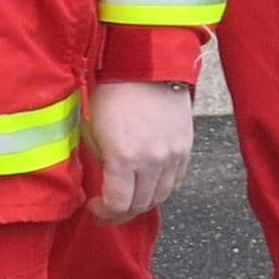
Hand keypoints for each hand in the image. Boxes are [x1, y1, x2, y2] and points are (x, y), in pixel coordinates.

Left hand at [85, 80, 193, 224]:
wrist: (146, 65)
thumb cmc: (112, 92)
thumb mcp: (92, 130)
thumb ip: (100, 161)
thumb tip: (103, 180)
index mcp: (123, 157)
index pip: (118, 204)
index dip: (104, 213)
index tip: (95, 207)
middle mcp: (152, 161)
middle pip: (141, 204)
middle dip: (121, 212)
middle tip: (109, 208)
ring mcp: (172, 155)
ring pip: (161, 196)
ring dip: (142, 202)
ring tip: (128, 197)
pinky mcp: (186, 147)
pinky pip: (175, 181)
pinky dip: (161, 188)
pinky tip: (147, 183)